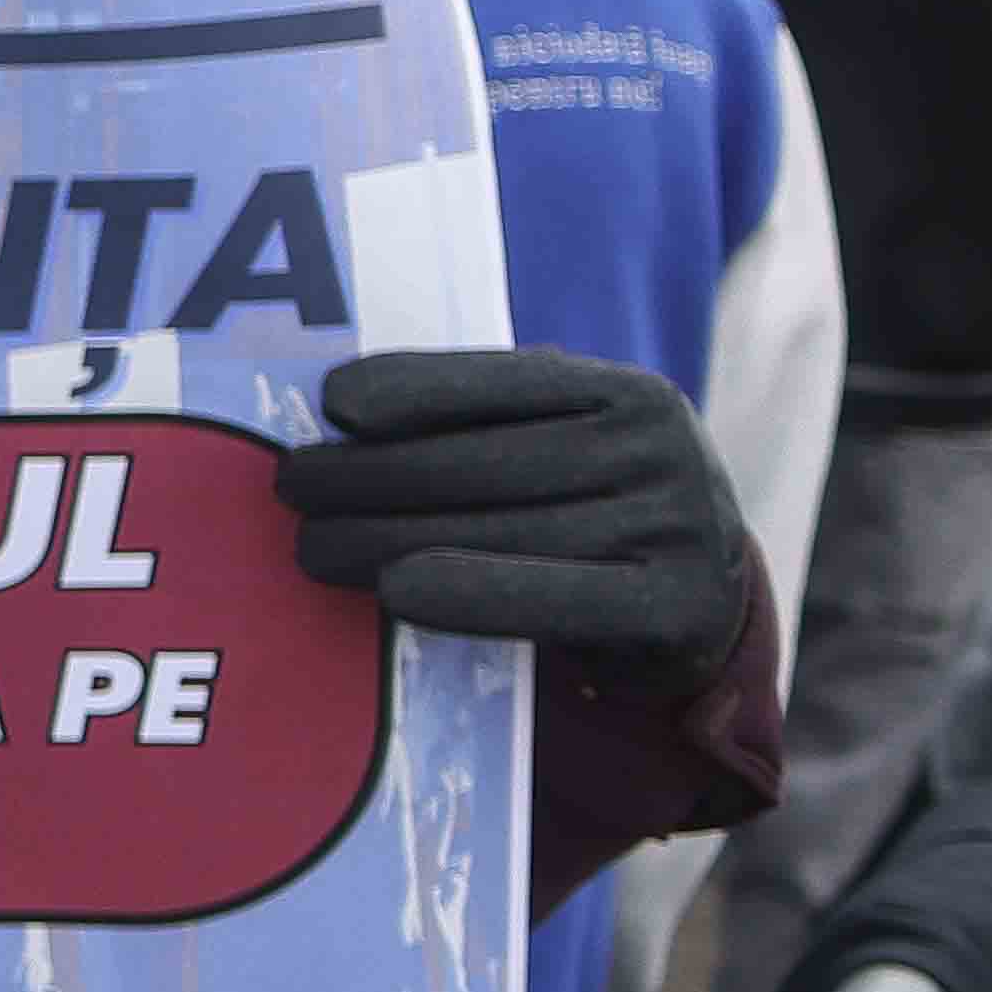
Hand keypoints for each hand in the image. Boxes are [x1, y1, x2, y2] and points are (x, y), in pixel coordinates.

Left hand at [279, 348, 752, 673]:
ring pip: (496, 531)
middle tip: (290, 489)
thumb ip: (489, 423)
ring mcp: (677, 528)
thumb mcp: (566, 450)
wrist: (701, 607)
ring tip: (310, 548)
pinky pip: (552, 599)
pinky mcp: (678, 608)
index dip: (414, 389)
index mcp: (630, 394)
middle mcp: (660, 450)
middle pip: (481, 462)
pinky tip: (396, 591)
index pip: (505, 383)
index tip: (332, 405)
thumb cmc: (595, 513)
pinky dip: (468, 593)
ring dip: (384, 541)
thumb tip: (344, 412)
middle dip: (369, 475)